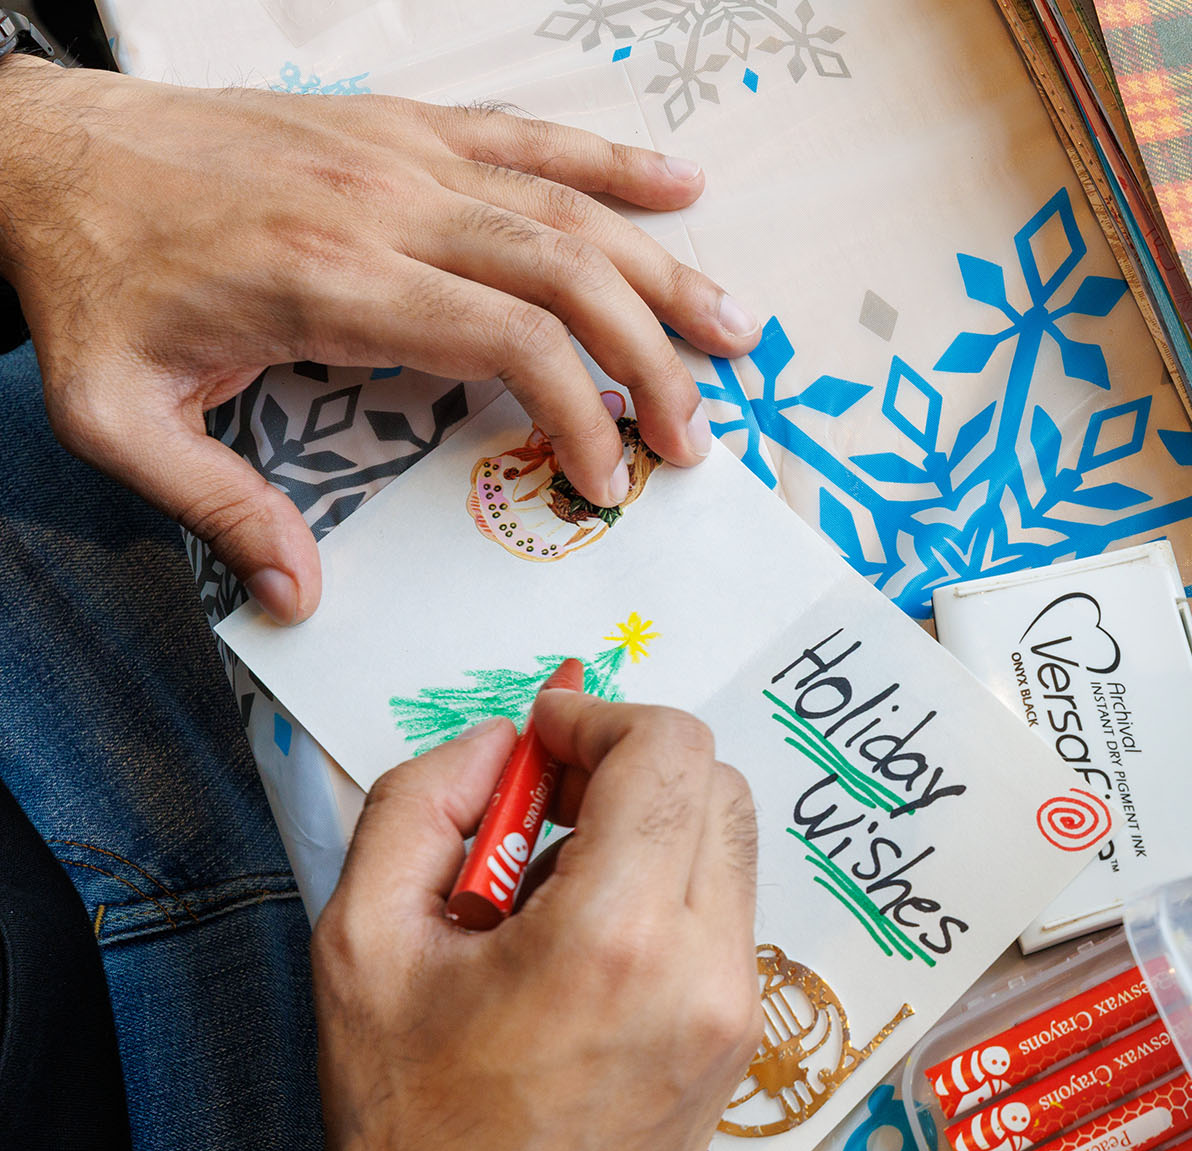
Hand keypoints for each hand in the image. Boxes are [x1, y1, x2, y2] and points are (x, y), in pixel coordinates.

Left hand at [0, 57, 756, 622]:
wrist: (49, 151)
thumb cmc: (91, 281)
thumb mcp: (118, 416)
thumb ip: (218, 506)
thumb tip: (302, 594)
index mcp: (330, 282)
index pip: (507, 339)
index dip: (581, 413)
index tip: (605, 482)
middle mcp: (384, 207)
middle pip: (566, 273)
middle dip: (651, 360)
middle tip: (694, 437)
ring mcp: (400, 156)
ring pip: (567, 206)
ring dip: (662, 270)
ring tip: (735, 331)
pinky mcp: (400, 127)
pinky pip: (528, 136)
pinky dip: (612, 161)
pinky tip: (680, 184)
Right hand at [220, 695, 759, 1150]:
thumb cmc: (405, 1127)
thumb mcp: (360, 940)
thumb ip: (423, 802)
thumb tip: (502, 743)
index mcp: (616, 937)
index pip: (673, 751)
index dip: (602, 719)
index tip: (543, 741)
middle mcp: (704, 972)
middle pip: (717, 788)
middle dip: (631, 769)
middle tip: (543, 806)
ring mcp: (738, 1016)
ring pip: (730, 853)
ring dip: (652, 834)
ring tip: (551, 893)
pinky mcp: (745, 1049)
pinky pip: (727, 923)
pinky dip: (668, 898)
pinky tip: (585, 953)